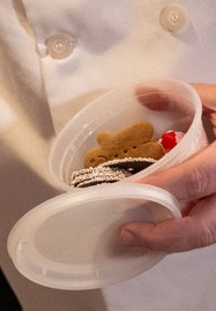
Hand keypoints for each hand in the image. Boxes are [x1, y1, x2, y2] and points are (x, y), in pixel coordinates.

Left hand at [120, 83, 215, 252]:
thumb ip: (181, 96)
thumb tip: (143, 93)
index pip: (193, 180)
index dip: (158, 188)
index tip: (125, 192)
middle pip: (202, 227)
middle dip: (162, 236)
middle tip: (126, 232)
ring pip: (207, 233)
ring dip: (172, 237)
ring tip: (137, 234)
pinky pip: (212, 227)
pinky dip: (186, 229)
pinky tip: (161, 222)